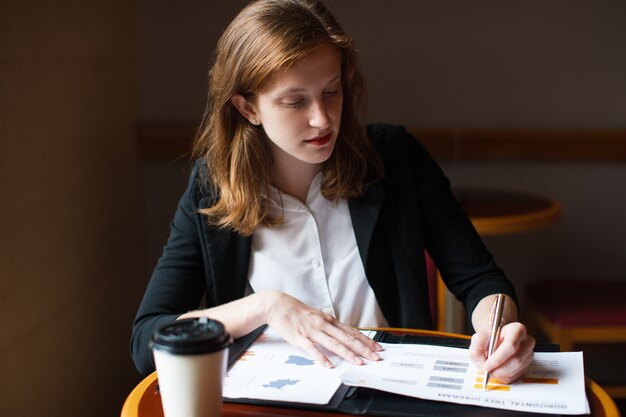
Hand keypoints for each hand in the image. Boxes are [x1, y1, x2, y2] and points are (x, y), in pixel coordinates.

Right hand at [262, 290, 382, 367]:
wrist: (278, 305)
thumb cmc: (298, 312)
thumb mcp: (318, 317)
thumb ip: (329, 327)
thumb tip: (342, 337)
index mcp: (329, 320)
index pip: (352, 332)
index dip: (366, 340)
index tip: (377, 348)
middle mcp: (324, 324)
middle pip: (347, 338)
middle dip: (363, 348)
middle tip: (376, 357)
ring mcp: (312, 331)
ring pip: (333, 343)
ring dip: (347, 353)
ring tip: (358, 362)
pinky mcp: (300, 337)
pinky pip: (312, 348)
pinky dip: (321, 357)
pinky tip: (329, 365)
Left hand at [469, 321, 534, 383]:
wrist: (496, 338)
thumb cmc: (490, 337)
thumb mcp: (479, 338)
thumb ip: (476, 349)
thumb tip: (482, 365)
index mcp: (517, 330)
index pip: (511, 346)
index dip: (497, 358)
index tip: (486, 365)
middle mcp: (527, 342)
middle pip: (516, 360)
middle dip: (499, 369)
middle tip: (487, 371)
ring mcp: (529, 354)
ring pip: (516, 370)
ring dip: (501, 374)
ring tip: (490, 368)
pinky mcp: (527, 365)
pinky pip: (516, 376)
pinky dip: (504, 377)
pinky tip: (497, 370)